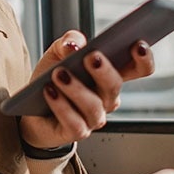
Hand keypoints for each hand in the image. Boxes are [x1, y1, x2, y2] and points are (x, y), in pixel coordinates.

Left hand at [18, 30, 154, 149]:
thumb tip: (75, 45)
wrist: (29, 106)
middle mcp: (107, 98)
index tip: (138, 45)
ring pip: (93, 105)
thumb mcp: (58, 52)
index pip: (139, 68)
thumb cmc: (51, 77)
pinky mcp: (76, 132)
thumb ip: (69, 41)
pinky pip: (74, 122)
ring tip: (59, 74)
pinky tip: (50, 92)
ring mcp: (94, 117)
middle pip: (115, 86)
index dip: (144, 59)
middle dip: (104, 70)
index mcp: (110, 75)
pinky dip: (61, 106)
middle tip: (91, 56)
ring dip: (76, 88)